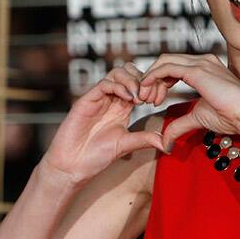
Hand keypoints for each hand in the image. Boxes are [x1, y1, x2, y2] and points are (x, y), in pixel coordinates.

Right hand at [42, 63, 165, 184]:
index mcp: (122, 107)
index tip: (158, 101)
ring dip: (132, 80)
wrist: (73, 166)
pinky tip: (128, 99)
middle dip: (143, 79)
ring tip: (138, 98)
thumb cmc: (96, 156)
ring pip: (117, 73)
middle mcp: (111, 99)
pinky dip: (119, 87)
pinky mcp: (86, 101)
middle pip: (128, 72)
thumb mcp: (126, 145)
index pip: (139, 84)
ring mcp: (98, 98)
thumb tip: (167, 143)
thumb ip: (145, 139)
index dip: (151, 87)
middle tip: (148, 97)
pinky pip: (104, 84)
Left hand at [138, 53, 239, 148]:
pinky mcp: (197, 70)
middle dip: (151, 79)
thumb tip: (166, 141)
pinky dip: (153, 77)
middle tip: (144, 99)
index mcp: (205, 68)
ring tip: (145, 98)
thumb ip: (180, 125)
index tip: (153, 100)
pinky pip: (166, 68)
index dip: (159, 81)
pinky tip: (148, 91)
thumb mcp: (198, 118)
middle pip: (166, 61)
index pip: (174, 67)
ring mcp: (201, 63)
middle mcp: (203, 61)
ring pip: (164, 62)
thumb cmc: (231, 117)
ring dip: (150, 79)